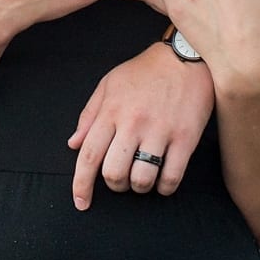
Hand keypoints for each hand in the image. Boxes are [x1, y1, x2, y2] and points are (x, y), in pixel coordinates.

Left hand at [66, 41, 214, 207]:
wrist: (186, 56)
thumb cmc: (145, 72)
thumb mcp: (109, 84)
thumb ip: (89, 115)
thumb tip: (74, 145)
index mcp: (111, 111)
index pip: (88, 156)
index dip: (81, 185)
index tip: (81, 202)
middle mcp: (133, 122)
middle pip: (114, 173)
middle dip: (114, 185)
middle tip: (121, 178)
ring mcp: (160, 131)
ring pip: (141, 179)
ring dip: (139, 187)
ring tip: (142, 178)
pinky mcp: (185, 137)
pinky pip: (171, 177)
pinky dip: (164, 188)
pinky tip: (162, 181)